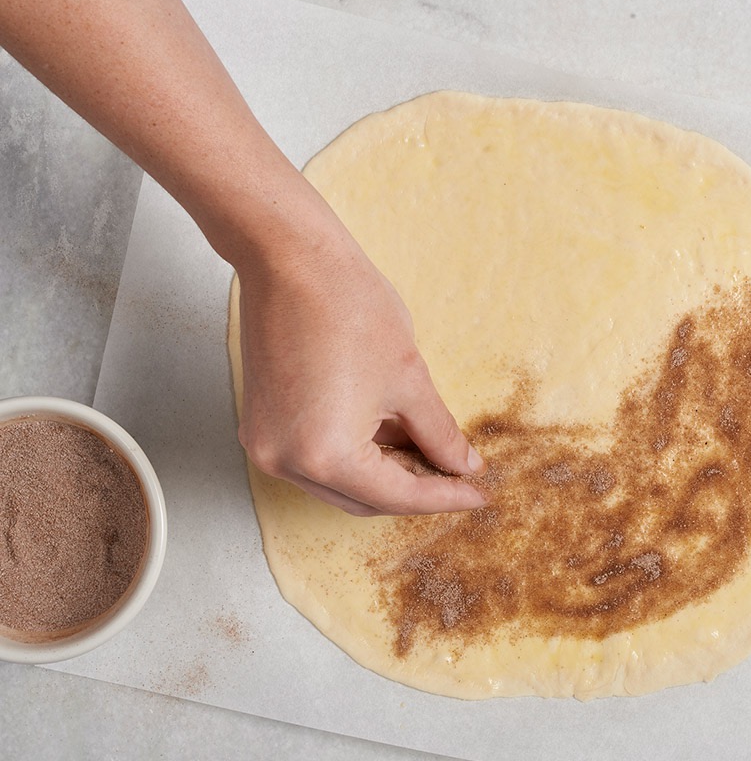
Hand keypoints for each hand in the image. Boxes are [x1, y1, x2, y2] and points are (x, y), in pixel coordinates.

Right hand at [233, 215, 486, 516]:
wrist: (290, 260)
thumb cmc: (349, 309)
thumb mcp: (410, 380)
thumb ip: (440, 434)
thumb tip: (463, 466)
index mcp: (327, 456)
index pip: (399, 496)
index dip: (446, 496)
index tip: (479, 494)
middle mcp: (286, 462)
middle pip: (366, 500)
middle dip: (416, 489)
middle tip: (460, 474)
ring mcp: (267, 446)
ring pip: (342, 485)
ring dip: (387, 475)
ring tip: (431, 451)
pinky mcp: (261, 427)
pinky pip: (319, 460)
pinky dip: (357, 456)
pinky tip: (394, 436)